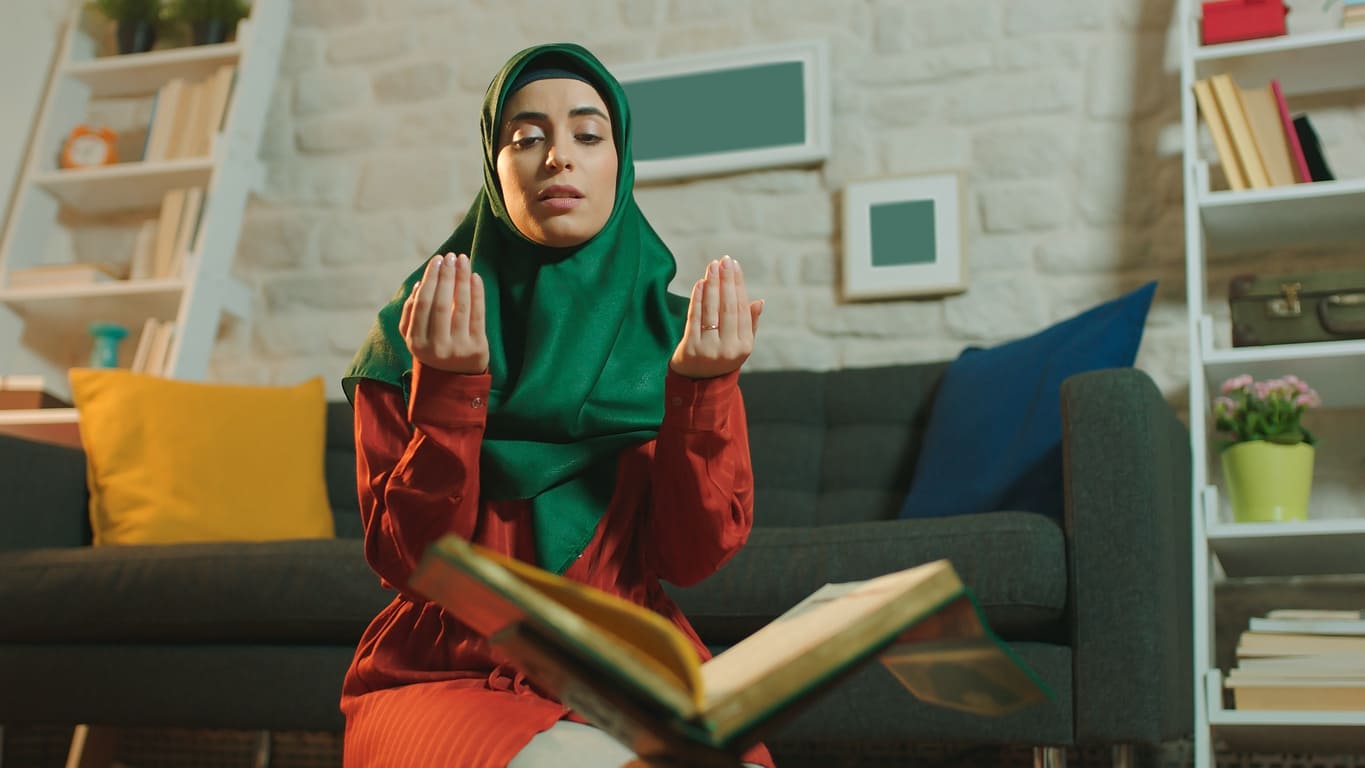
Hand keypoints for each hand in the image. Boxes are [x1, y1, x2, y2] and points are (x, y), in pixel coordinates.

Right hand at [399, 252, 488, 373]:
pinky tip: (475, 277)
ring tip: (463, 260)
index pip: (423, 304)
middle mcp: (436, 347)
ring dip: (462, 279)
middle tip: (450, 256)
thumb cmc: (432, 348)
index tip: (437, 260)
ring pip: (460, 307)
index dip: (430, 279)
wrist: (455, 379)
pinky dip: (477, 293)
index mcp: (416, 342)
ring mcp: (458, 349)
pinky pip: (478, 315)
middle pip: (441, 303)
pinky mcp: (477, 348)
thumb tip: (420, 284)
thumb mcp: (414, 336)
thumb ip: (411, 313)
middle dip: (446, 276)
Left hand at [670, 255, 762, 378]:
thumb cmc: (723, 356)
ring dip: (711, 285)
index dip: (739, 285)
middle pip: (728, 307)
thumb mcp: (741, 345)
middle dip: (726, 281)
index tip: (735, 266)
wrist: (698, 382)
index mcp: (744, 346)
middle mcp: (728, 348)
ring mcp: (708, 349)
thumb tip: (759, 301)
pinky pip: (694, 318)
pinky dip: (697, 299)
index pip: (742, 309)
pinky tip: (700, 283)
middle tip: (724, 260)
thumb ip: (750, 324)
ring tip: (712, 266)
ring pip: (711, 310)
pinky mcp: (690, 348)